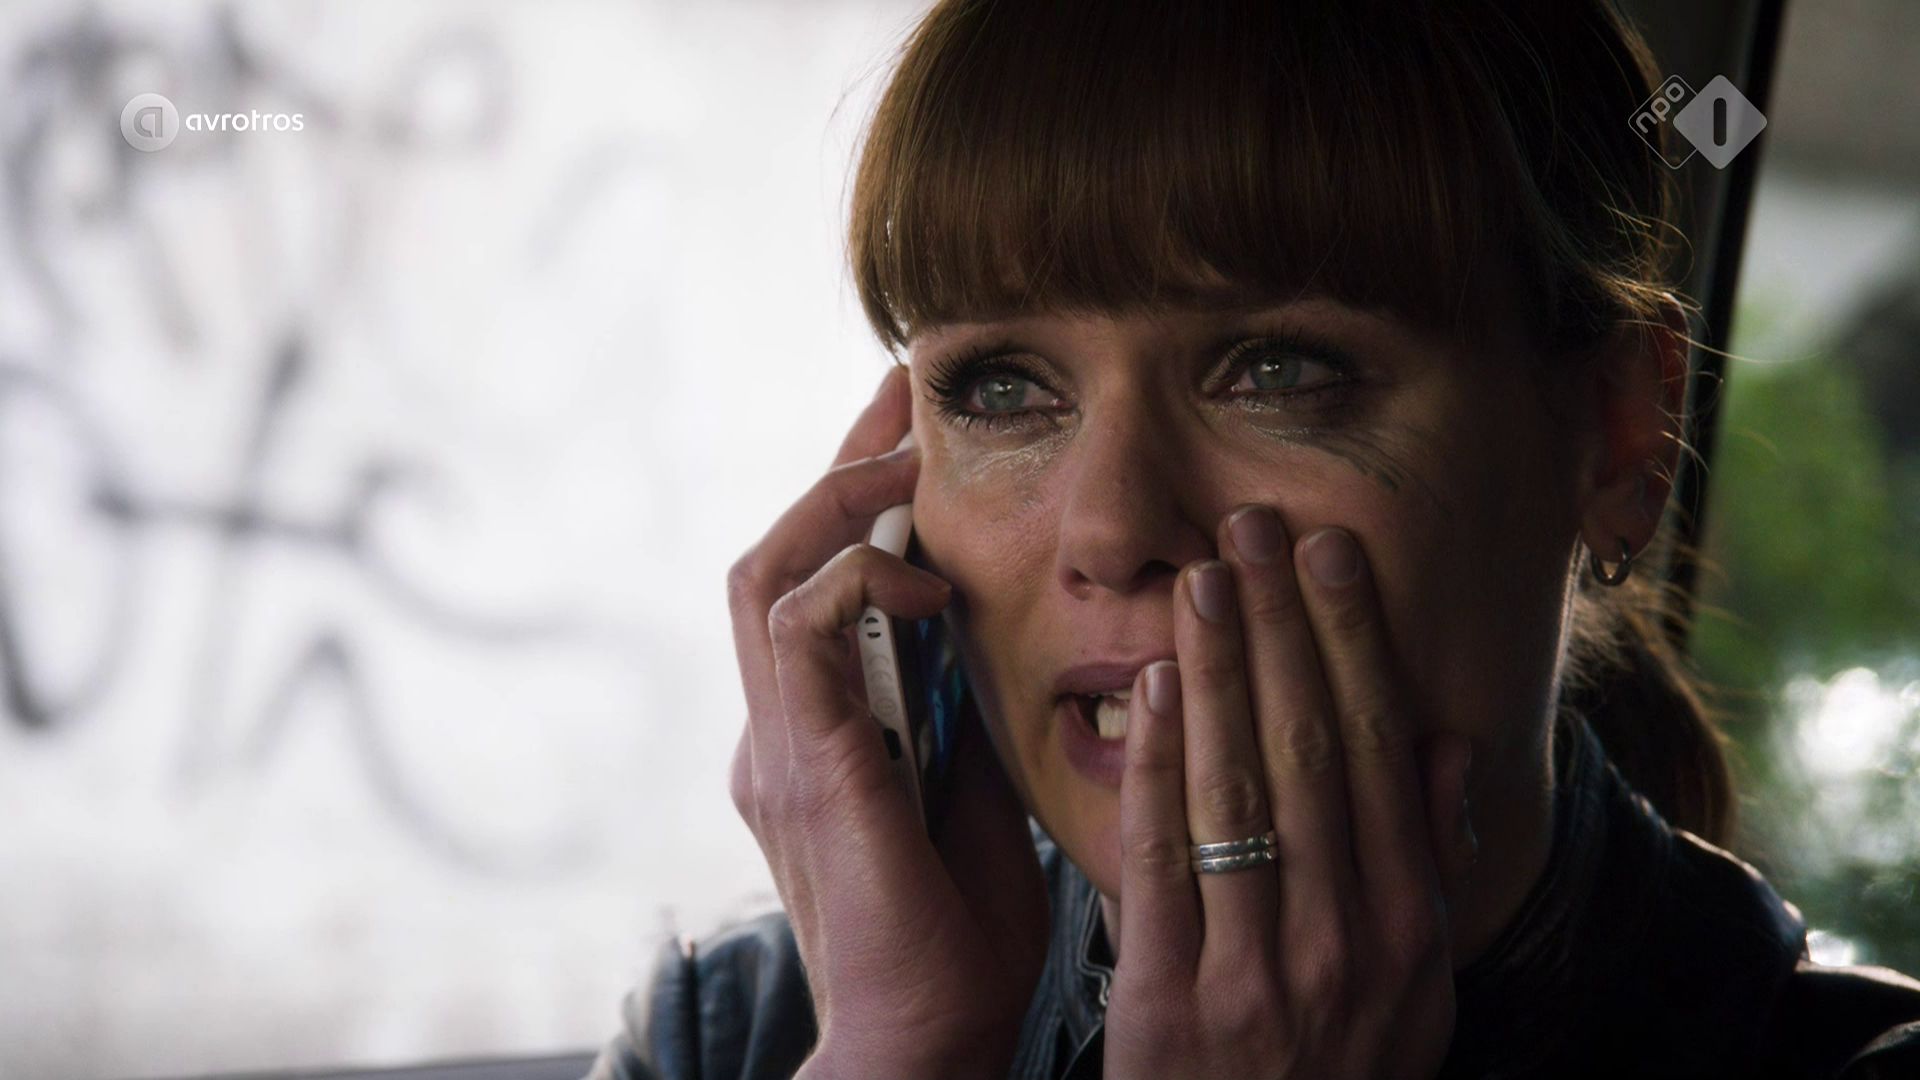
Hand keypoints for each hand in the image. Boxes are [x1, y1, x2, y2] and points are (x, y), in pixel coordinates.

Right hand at [725, 366, 1049, 1078]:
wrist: (924, 1040)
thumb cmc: (960, 938)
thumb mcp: (971, 794)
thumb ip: (958, 712)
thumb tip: (988, 625)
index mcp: (814, 738)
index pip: (811, 587)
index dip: (853, 501)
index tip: (912, 429)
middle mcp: (776, 731)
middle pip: (772, 556)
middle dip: (836, 466)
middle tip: (904, 396)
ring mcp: (776, 747)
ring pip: (764, 572)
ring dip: (838, 500)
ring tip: (910, 458)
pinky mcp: (801, 763)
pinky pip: (799, 627)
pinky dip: (859, 580)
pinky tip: (933, 583)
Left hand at [1102, 506, 1476, 1078]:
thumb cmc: (1333, 1069)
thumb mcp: (1415, 988)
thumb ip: (1427, 866)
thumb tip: (1447, 744)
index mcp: (1408, 930)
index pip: (1384, 756)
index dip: (1355, 647)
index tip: (1331, 559)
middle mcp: (1345, 942)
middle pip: (1313, 754)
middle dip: (1283, 632)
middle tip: (1254, 530)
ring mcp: (1260, 974)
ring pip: (1239, 793)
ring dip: (1220, 674)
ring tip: (1203, 581)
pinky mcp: (1170, 1001)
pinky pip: (1161, 862)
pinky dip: (1158, 768)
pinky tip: (1151, 689)